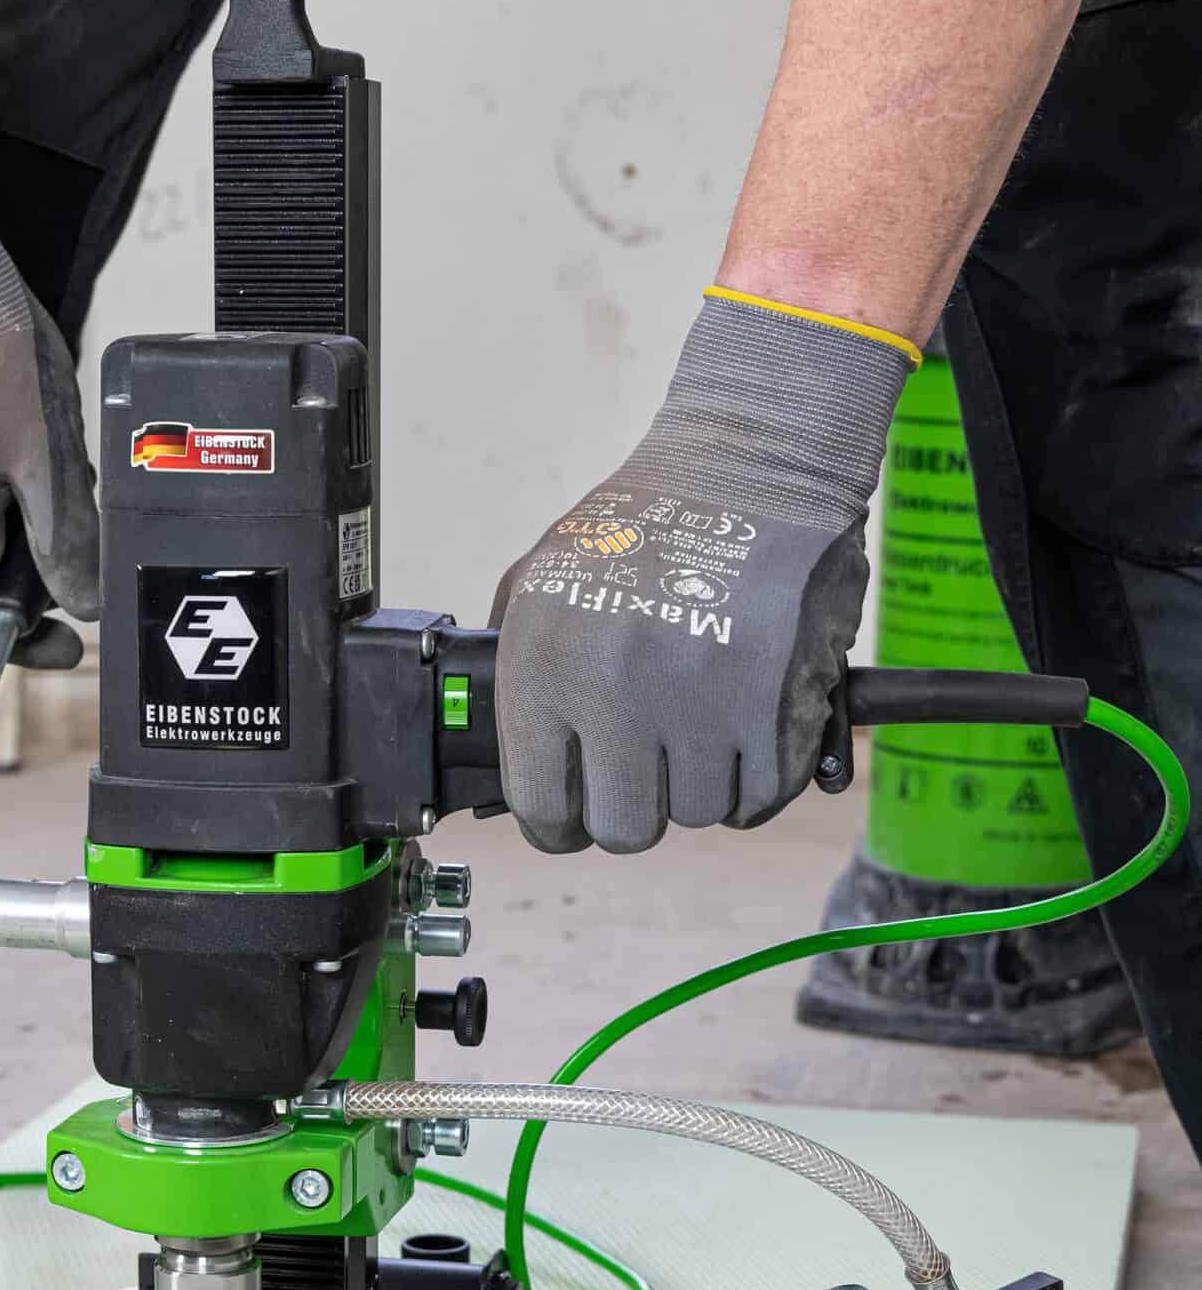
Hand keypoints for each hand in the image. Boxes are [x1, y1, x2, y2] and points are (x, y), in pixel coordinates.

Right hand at [0, 116, 99, 650]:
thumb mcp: (49, 460)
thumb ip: (66, 543)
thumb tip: (83, 606)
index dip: (22, 645)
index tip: (70, 637)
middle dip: (39, 565)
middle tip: (84, 519)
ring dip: (31, 513)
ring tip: (62, 454)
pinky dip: (12, 476)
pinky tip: (38, 425)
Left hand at [493, 292, 913, 852]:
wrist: (754, 460)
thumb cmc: (645, 522)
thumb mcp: (542, 578)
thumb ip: (517, 669)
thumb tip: (513, 760)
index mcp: (546, 664)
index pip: (541, 806)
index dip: (561, 821)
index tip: (577, 813)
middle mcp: (616, 690)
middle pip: (624, 829)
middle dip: (635, 807)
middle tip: (646, 770)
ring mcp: (700, 703)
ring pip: (696, 815)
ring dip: (699, 784)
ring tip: (701, 723)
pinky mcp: (776, 708)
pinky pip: (761, 796)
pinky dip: (757, 777)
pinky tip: (746, 730)